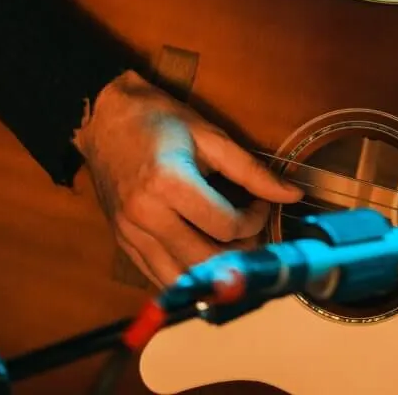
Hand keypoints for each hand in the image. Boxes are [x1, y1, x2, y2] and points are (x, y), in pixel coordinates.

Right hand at [74, 69, 303, 287]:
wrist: (104, 118)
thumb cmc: (160, 120)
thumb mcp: (210, 135)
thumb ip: (251, 170)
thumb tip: (293, 194)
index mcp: (168, 183)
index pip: (225, 226)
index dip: (255, 220)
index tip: (261, 204)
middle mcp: (145, 216)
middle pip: (205, 261)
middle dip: (240, 254)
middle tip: (255, 234)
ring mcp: (129, 234)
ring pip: (180, 279)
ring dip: (214, 273)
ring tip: (234, 249)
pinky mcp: (122, 243)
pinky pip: (157, 277)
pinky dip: (187, 276)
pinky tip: (205, 259)